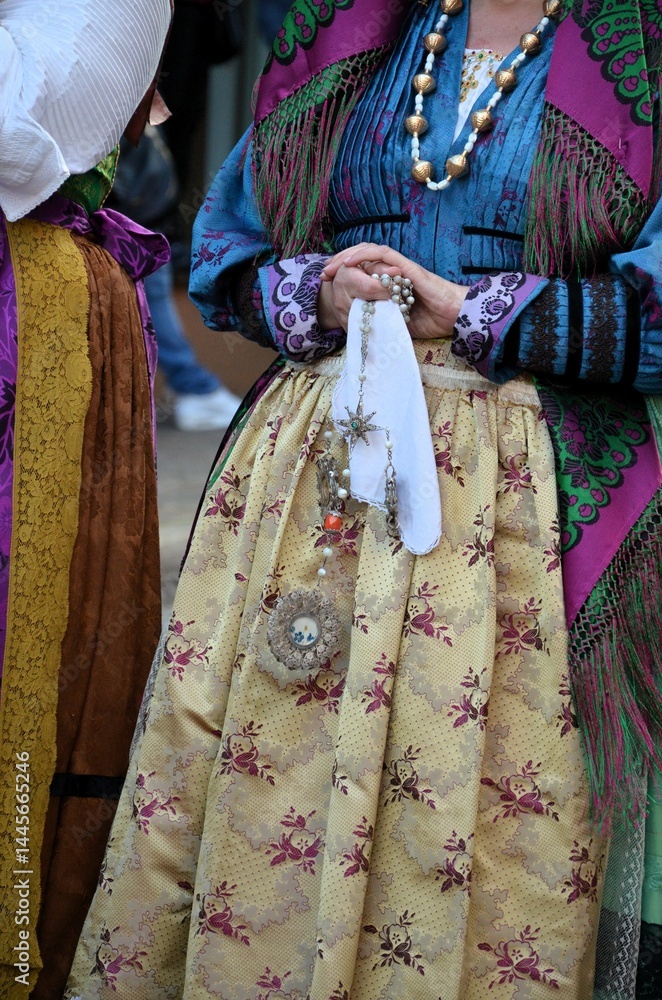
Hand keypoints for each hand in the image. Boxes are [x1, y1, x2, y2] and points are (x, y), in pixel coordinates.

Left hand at [319, 242, 467, 338]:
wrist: (454, 316)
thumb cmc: (431, 321)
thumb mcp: (396, 323)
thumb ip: (380, 318)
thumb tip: (359, 325)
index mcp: (390, 283)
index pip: (363, 270)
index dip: (344, 272)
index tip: (327, 281)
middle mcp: (394, 272)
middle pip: (362, 257)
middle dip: (339, 263)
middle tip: (323, 273)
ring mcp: (400, 268)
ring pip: (369, 251)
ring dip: (347, 256)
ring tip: (331, 266)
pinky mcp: (406, 267)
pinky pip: (382, 254)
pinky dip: (363, 255)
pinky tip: (349, 261)